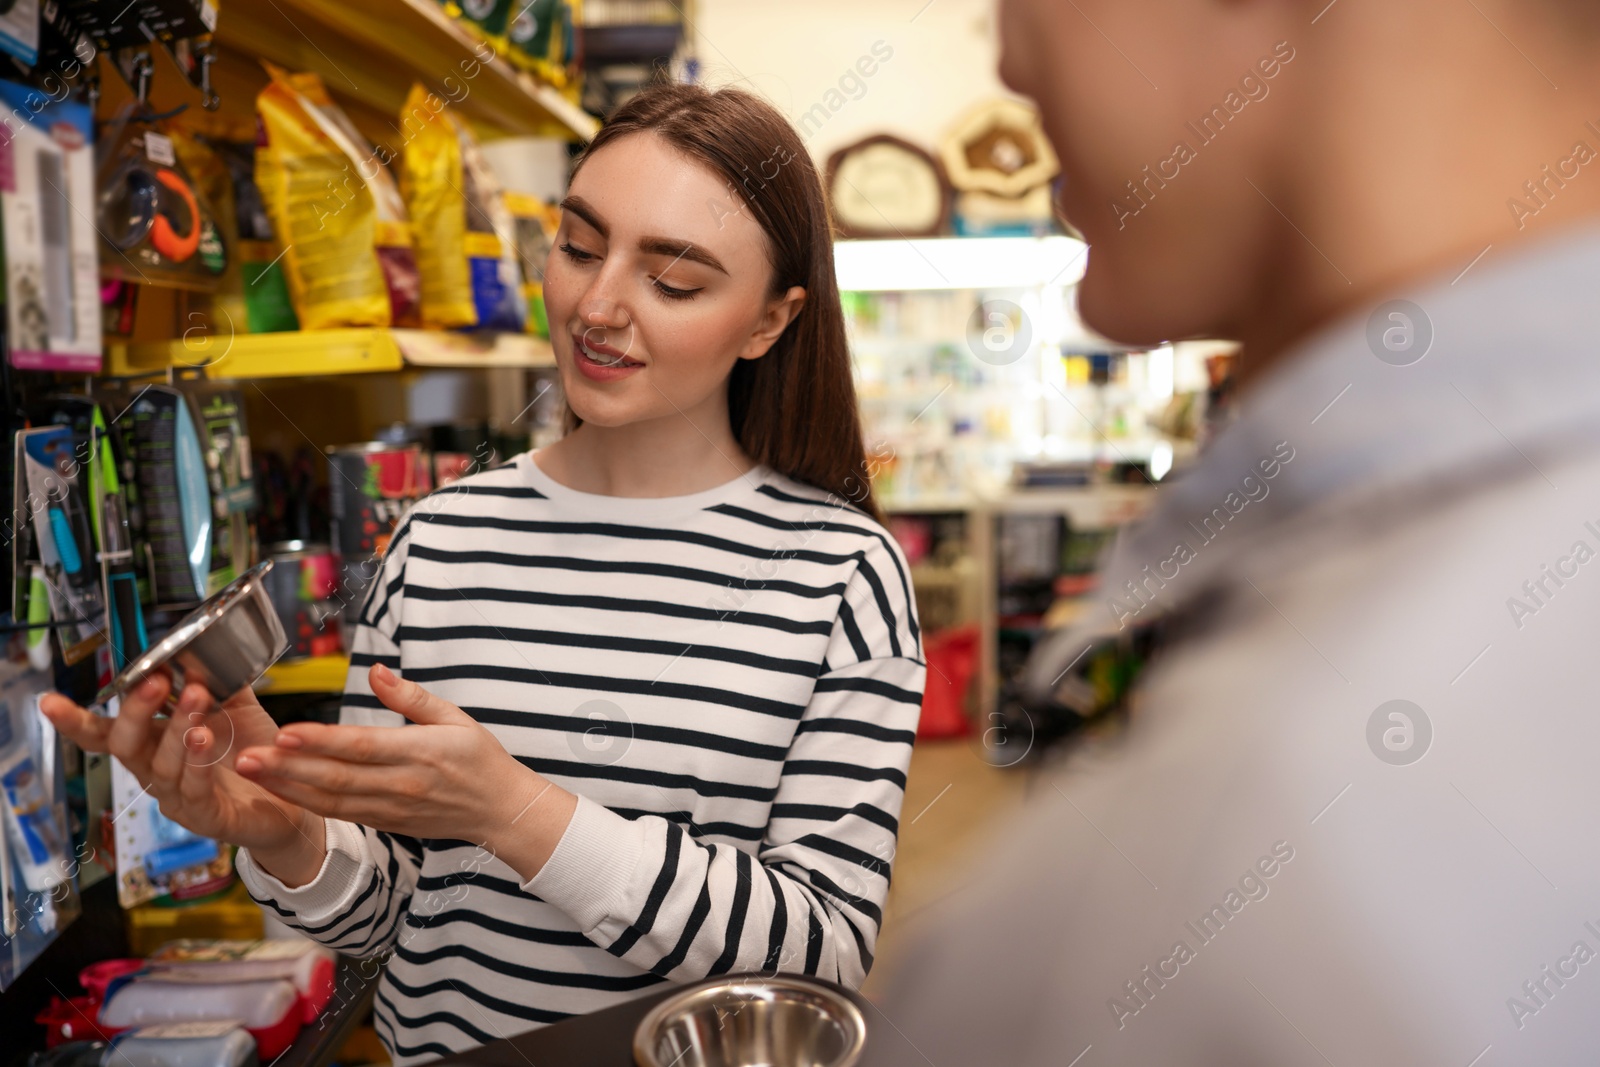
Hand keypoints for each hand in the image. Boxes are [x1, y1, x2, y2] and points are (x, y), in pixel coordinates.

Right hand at [39, 675, 324, 881]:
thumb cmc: (254, 755)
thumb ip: (219, 682)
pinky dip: (198, 764)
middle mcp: (158, 772)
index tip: (51, 702)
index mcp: (155, 744)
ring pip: (162, 765)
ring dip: (178, 728)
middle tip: (155, 680)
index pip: (106, 734)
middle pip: (126, 745)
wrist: (293, 796)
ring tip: (197, 698)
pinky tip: (206, 741)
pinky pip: (194, 791)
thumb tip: (201, 649)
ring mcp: (178, 798)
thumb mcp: (236, 709)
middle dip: (136, 711)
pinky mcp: (206, 817)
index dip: (76, 721)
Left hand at [236, 663, 576, 880]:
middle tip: (246, 756)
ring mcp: (390, 808)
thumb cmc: (480, 760)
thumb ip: (411, 697)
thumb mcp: (456, 717)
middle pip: (335, 777)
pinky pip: (339, 813)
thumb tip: (376, 671)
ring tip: (251, 772)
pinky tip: (279, 790)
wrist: (501, 811)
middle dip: (287, 768)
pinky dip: (306, 802)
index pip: (361, 747)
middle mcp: (401, 784)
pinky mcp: (384, 822)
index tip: (286, 731)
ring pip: (330, 800)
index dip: (321, 741)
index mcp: (420, 753)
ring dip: (286, 787)